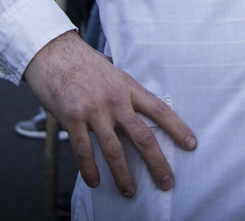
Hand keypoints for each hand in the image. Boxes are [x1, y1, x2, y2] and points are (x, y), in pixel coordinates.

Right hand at [23, 31, 196, 197]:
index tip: (191, 144)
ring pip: (114, 149)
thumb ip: (124, 91)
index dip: (177, 128)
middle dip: (157, 162)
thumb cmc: (82, 62)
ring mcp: (94, 110)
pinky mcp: (72, 118)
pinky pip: (83, 151)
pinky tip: (95, 182)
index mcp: (128, 87)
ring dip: (123, 174)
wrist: (53, 52)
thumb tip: (135, 108)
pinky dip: (89, 170)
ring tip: (130, 191)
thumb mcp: (112, 71)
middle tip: (167, 182)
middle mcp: (115, 100)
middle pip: (142, 135)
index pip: (159, 110)